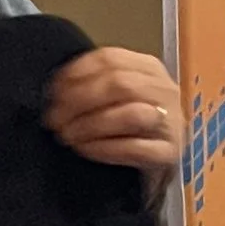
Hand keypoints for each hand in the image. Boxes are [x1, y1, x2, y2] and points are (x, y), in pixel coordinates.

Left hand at [44, 46, 183, 192]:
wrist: (160, 167)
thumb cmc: (132, 129)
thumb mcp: (118, 97)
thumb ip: (95, 84)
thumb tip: (55, 87)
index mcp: (149, 68)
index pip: (110, 58)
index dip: (76, 73)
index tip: (52, 91)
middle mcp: (164, 90)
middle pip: (120, 84)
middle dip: (79, 100)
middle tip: (54, 118)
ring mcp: (171, 122)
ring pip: (131, 115)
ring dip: (91, 124)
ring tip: (67, 135)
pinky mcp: (169, 153)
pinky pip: (136, 149)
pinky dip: (104, 148)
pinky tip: (84, 149)